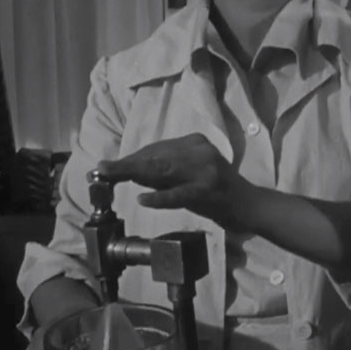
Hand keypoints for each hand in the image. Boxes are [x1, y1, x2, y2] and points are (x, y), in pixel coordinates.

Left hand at [97, 133, 249, 219]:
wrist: (250, 206)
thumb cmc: (217, 192)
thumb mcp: (191, 174)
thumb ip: (165, 171)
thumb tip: (129, 171)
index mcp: (196, 143)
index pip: (157, 149)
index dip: (130, 159)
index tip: (107, 166)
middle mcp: (201, 151)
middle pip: (157, 158)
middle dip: (126, 165)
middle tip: (100, 170)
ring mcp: (206, 171)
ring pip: (164, 171)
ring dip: (134, 174)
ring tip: (110, 177)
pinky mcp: (209, 192)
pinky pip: (180, 194)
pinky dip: (161, 197)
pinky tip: (143, 200)